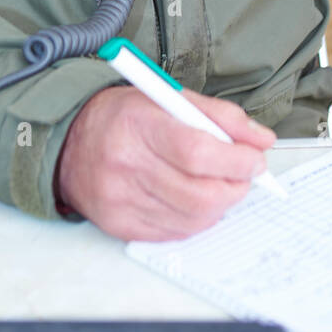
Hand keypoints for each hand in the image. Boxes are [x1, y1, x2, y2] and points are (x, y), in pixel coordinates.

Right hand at [56, 85, 276, 240]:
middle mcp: (125, 165)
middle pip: (199, 194)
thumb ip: (220, 116)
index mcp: (138, 124)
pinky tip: (192, 198)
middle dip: (235, 187)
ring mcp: (120, 200)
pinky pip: (175, 233)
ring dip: (219, 204)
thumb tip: (262, 140)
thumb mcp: (170, 98)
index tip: (255, 159)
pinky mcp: (119, 225)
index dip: (236, 160)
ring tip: (217, 183)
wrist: (70, 143)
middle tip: (242, 175)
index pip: (197, 152)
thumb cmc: (125, 117)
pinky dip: (196, 218)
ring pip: (193, 219)